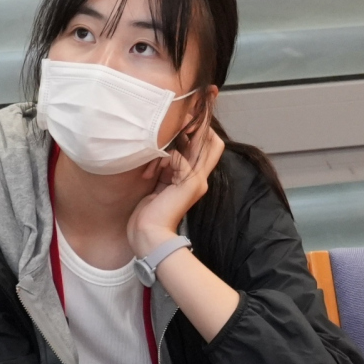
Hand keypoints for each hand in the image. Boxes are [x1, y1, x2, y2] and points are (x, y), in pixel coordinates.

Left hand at [128, 119, 224, 257]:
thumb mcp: (160, 185)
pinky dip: (164, 156)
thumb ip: (168, 169)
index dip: (199, 133)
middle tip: (173, 130)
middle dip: (194, 129)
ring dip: (176, 140)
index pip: (211, 147)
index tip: (177, 131)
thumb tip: (167, 151)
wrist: (150, 234)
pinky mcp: (190, 182)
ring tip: (157, 149)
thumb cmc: (150, 214)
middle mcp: (201, 178)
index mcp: (195, 180)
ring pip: (202, 142)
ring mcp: (198, 180)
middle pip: (214, 142)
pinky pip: (179, 155)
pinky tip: (151, 170)